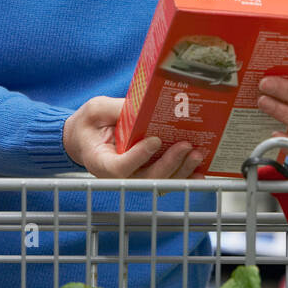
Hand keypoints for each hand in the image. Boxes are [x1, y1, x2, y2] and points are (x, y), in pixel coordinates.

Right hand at [63, 96, 204, 178]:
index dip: (138, 157)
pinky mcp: (146, 174)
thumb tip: (144, 104)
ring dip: (181, 171)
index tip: (155, 141)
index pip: (120, 167)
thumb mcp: (96, 110)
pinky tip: (200, 170)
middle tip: (185, 146)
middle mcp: (118, 176)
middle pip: (146, 178)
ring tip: (197, 154)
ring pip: (160, 182)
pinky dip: (184, 176)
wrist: (87, 138)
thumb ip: (116, 109)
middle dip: (169, 164)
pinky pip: (166, 180)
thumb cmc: (90, 125)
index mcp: (100, 161)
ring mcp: (134, 177)